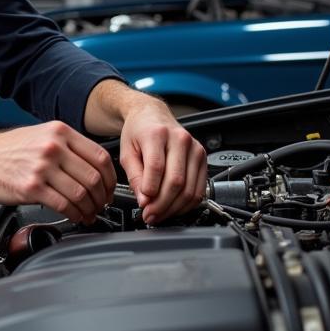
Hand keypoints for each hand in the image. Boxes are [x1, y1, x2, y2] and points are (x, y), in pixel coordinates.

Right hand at [0, 121, 116, 223]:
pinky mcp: (31, 187)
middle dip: (102, 197)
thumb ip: (66, 146)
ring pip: (81, 193)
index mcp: (59, 131)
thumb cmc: (5, 150)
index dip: (110, 178)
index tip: (109, 189)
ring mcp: (42, 167)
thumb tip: (91, 167)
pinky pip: (64, 205)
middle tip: (101, 206)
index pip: (99, 156)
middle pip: (93, 177)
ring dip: (90, 209)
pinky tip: (75, 217)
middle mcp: (53, 146)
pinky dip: (75, 215)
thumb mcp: (40, 135)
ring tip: (89, 214)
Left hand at [119, 99, 206, 224]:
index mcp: (157, 133)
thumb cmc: (138, 132)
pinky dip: (186, 204)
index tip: (143, 204)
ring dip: (174, 208)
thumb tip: (144, 200)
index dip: (150, 190)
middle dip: (161, 204)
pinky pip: (199, 189)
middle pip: (176, 181)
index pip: (157, 167)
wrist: (152, 116)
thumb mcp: (127, 152)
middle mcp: (180, 139)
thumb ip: (134, 177)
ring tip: (159, 214)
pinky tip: (173, 208)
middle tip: (149, 215)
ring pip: (190, 188)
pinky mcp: (202, 158)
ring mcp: (194, 148)